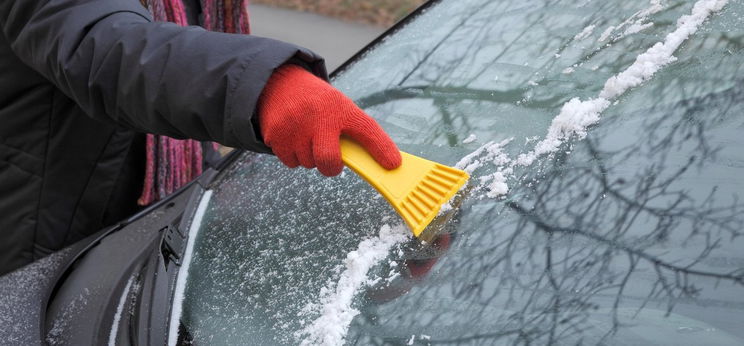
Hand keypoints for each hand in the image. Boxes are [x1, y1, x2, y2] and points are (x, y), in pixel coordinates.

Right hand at [257, 64, 401, 175]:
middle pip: (329, 162)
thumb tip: (379, 163)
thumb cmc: (318, 103)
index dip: (382, 148)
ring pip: (308, 164)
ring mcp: (295, 127)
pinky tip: (294, 137)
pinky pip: (290, 162)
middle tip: (330, 159)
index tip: (393, 164)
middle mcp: (319, 117)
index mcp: (341, 108)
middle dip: (330, 167)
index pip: (367, 129)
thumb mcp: (339, 108)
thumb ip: (355, 133)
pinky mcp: (275, 135)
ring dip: (310, 157)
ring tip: (307, 136)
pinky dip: (293, 155)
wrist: (280, 83)